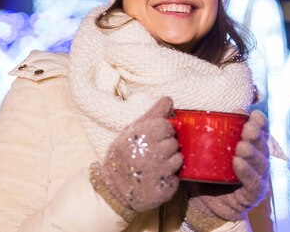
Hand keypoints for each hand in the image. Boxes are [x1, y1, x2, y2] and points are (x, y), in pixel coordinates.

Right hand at [90, 96, 182, 220]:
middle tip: (153, 152)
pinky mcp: (162, 190)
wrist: (112, 188)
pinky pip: (177, 177)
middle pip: (174, 142)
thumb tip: (169, 99)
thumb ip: (153, 114)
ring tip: (155, 164)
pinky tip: (157, 176)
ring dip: (170, 161)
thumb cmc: (124, 154)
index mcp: (140, 136)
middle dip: (166, 146)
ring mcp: (156, 173)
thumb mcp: (132, 130)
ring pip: (178, 159)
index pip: (166, 126)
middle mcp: (148, 153)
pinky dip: (170, 177)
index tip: (153, 137)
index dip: (163, 131)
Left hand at [184, 110, 269, 230]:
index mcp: (249, 147)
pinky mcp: (252, 195)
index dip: (260, 123)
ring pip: (260, 163)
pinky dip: (246, 172)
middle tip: (248, 128)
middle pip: (262, 146)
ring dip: (252, 153)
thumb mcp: (205, 152)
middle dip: (256, 135)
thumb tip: (186, 114)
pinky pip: (253, 183)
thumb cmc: (206, 174)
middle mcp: (257, 162)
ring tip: (242, 146)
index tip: (254, 114)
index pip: (259, 132)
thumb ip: (202, 135)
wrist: (205, 206)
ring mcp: (257, 179)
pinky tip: (238, 163)